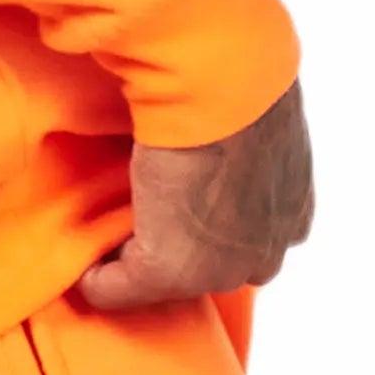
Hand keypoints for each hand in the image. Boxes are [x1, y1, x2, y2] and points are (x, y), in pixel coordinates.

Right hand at [73, 79, 313, 313]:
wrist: (224, 86)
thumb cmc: (241, 84)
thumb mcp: (263, 123)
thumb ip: (250, 149)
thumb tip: (219, 137)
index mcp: (292, 220)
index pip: (248, 244)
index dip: (207, 225)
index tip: (174, 202)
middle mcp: (265, 255)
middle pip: (209, 268)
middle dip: (175, 246)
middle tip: (140, 207)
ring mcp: (218, 271)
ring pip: (165, 282)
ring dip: (137, 257)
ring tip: (110, 223)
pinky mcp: (167, 272)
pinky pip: (114, 290)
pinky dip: (93, 277)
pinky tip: (82, 254)